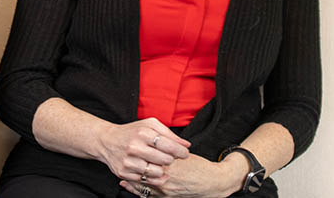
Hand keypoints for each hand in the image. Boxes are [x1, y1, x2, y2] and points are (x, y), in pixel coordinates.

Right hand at [97, 117, 189, 184]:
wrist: (106, 141)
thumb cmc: (131, 132)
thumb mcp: (149, 125)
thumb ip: (169, 133)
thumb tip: (186, 145)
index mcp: (142, 133)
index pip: (169, 146)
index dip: (181, 151)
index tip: (184, 153)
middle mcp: (134, 147)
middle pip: (166, 160)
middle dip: (170, 159)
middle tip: (167, 156)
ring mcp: (128, 161)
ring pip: (158, 173)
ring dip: (161, 169)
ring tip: (157, 163)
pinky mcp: (124, 173)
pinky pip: (147, 181)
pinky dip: (152, 177)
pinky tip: (150, 169)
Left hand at [120, 153, 239, 197]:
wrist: (214, 183)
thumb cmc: (198, 166)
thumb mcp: (182, 153)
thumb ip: (167, 146)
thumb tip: (152, 141)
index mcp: (169, 163)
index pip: (147, 158)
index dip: (135, 153)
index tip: (125, 147)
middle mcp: (165, 177)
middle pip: (141, 171)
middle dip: (130, 165)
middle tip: (119, 157)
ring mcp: (165, 189)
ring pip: (141, 183)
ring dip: (130, 177)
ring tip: (120, 170)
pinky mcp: (167, 197)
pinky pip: (146, 194)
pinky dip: (135, 189)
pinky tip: (126, 184)